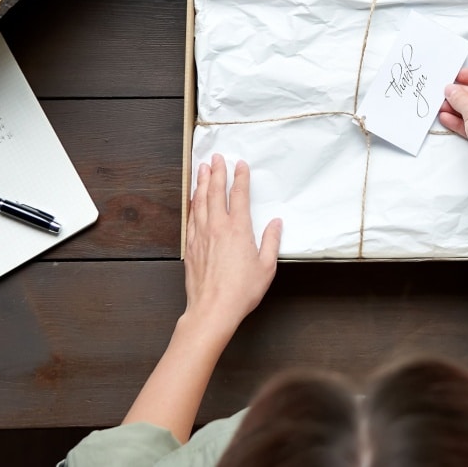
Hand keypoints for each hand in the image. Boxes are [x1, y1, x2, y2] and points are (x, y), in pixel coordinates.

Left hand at [185, 154, 281, 338]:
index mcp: (238, 229)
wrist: (213, 309)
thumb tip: (275, 224)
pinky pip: (191, 217)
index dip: (240, 178)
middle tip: (216, 158)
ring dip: (201, 182)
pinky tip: (192, 198)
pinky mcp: (191, 246)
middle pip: (215, 192)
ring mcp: (201, 235)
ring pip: (200, 201)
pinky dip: (192, 203)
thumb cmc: (241, 291)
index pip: (239, 195)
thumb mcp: (266, 267)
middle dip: (216, 172)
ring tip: (202, 168)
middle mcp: (218, 227)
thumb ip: (271, 242)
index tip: (240, 165)